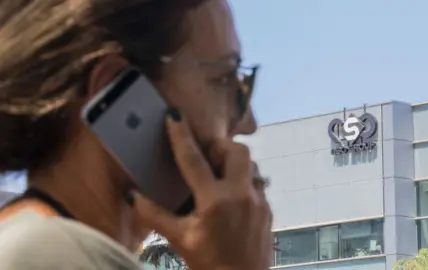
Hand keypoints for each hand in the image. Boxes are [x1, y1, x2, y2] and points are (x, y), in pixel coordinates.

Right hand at [128, 109, 272, 269]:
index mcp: (215, 201)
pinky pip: (256, 184)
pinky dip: (242, 183)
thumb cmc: (209, 264)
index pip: (193, 160)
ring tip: (218, 177)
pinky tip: (231, 198)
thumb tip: (131, 196)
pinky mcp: (268, 210)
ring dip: (233, 165)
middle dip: (220, 146)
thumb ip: (154, 215)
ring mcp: (259, 201)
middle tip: (206, 155)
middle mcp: (241, 195)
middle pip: (237, 151)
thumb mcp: (180, 239)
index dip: (181, 135)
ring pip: (251, 166)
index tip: (174, 115)